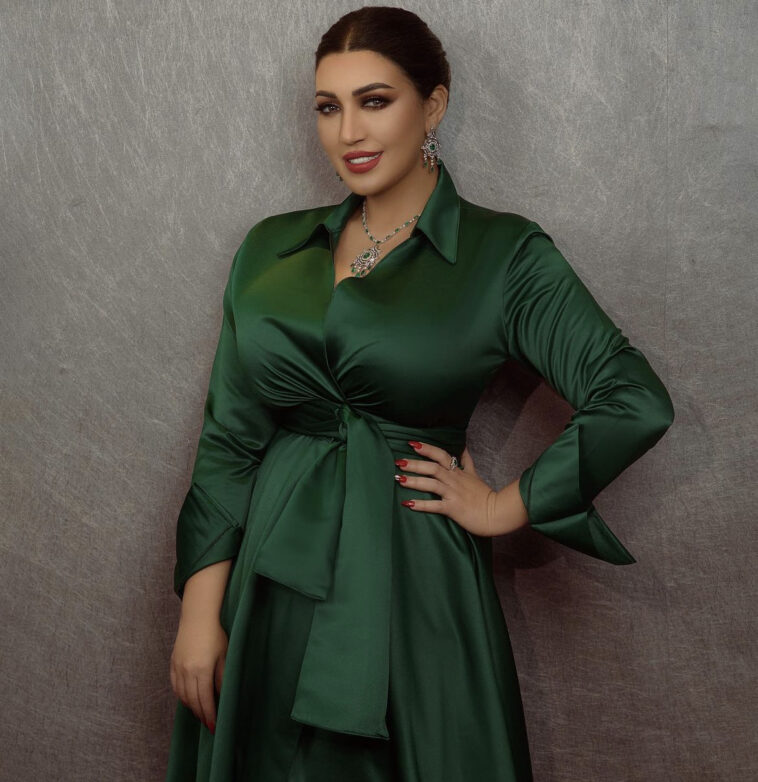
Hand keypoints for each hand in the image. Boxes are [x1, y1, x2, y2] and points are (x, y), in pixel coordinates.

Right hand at [169, 614, 227, 734]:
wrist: (197, 618)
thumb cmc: (215, 634)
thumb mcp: (224, 655)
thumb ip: (222, 677)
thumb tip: (223, 696)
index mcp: (202, 670)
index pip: (205, 700)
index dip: (209, 715)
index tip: (214, 726)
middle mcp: (187, 671)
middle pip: (192, 701)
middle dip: (201, 715)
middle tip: (208, 724)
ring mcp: (178, 668)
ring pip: (182, 695)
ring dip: (191, 707)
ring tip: (200, 714)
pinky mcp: (172, 664)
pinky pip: (175, 686)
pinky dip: (181, 696)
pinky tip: (188, 700)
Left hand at [395, 441, 522, 536]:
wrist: (497, 513)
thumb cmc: (484, 495)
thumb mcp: (475, 474)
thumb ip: (466, 461)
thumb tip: (463, 446)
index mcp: (458, 472)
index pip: (441, 455)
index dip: (427, 448)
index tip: (412, 443)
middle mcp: (454, 480)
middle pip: (433, 468)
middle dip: (415, 464)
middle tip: (398, 462)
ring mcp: (453, 494)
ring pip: (432, 484)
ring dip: (415, 481)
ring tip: (399, 479)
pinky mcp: (453, 509)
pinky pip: (435, 506)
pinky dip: (421, 504)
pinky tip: (408, 503)